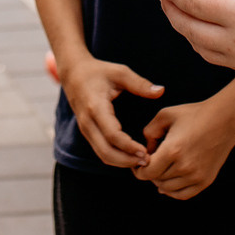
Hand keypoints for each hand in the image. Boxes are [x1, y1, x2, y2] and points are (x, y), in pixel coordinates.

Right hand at [59, 54, 161, 168]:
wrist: (73, 73)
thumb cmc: (98, 71)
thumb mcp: (120, 72)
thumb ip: (140, 83)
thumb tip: (161, 91)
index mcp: (96, 107)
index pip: (112, 135)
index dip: (129, 147)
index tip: (146, 151)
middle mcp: (88, 122)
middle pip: (106, 152)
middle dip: (127, 160)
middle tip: (147, 161)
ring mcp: (85, 129)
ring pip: (102, 155)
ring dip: (121, 162)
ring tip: (141, 161)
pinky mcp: (87, 132)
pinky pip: (100, 150)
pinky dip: (115, 158)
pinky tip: (131, 156)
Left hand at [135, 86, 234, 198]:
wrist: (225, 119)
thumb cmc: (195, 114)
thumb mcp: (165, 115)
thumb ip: (149, 132)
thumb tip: (146, 151)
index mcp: (172, 150)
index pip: (146, 172)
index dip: (138, 169)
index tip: (140, 161)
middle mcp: (184, 167)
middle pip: (155, 180)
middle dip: (150, 171)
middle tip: (153, 160)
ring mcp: (196, 176)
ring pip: (167, 189)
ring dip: (160, 180)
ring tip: (163, 167)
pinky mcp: (206, 180)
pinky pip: (183, 195)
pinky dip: (173, 191)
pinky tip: (170, 181)